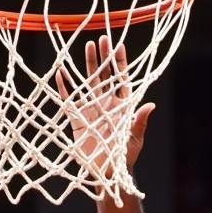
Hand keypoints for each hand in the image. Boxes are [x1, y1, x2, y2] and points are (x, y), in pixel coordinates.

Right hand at [56, 37, 153, 174]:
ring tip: (87, 46)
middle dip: (103, 58)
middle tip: (101, 39)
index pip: (122, 80)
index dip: (120, 63)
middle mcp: (106, 104)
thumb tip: (151, 104)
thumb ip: (140, 121)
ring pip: (88, 82)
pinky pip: (69, 99)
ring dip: (87, 65)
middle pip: (104, 76)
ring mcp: (91, 109)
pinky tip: (60, 73)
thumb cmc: (125, 158)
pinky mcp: (77, 118)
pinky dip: (64, 87)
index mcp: (122, 107)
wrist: (108, 173)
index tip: (119, 45)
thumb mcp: (134, 140)